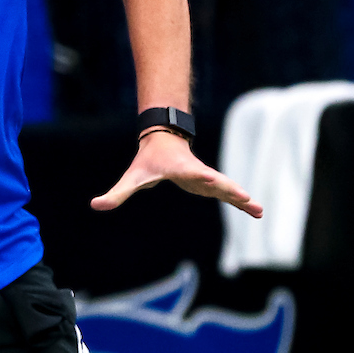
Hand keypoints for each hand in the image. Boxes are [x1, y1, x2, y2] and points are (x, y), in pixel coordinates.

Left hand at [91, 130, 262, 217]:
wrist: (163, 142)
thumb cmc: (147, 162)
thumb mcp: (132, 178)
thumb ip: (116, 193)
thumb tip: (95, 206)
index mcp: (180, 169)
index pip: (191, 172)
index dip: (200, 176)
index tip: (211, 179)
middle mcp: (197, 172)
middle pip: (214, 181)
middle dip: (229, 189)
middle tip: (245, 197)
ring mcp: (206, 177)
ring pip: (226, 188)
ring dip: (241, 198)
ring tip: (259, 210)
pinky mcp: (211, 183)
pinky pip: (229, 194)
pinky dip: (242, 202)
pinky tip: (257, 212)